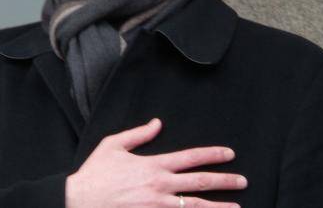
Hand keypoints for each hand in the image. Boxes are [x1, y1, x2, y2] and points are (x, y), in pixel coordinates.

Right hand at [66, 118, 246, 207]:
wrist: (79, 201)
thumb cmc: (95, 173)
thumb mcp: (114, 145)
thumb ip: (139, 134)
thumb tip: (157, 123)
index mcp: (153, 165)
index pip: (190, 158)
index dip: (212, 155)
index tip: (229, 154)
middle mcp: (160, 186)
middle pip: (200, 182)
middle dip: (225, 181)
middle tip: (243, 181)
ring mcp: (157, 207)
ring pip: (195, 207)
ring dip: (218, 207)